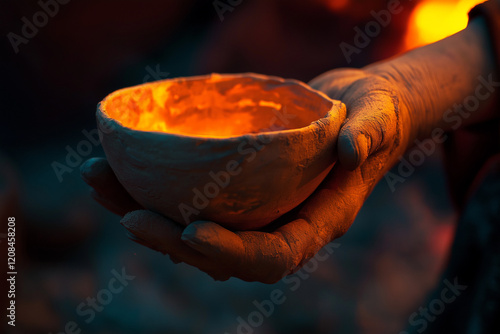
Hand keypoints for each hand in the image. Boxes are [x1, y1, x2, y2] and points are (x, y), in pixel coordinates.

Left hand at [82, 68, 414, 282]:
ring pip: (194, 229)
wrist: (356, 111)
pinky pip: (189, 198)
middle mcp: (279, 223)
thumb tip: (351, 151)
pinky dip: (150, 187)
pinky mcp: (234, 186)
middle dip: (174, 243)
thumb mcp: (380, 119)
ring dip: (144, 213)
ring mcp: (254, 208)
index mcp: (317, 222)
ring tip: (100, 182)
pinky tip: (117, 165)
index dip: (234, 253)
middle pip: (221, 254)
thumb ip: (371, 135)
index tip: (194, 231)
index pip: (273, 257)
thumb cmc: (373, 117)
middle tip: (129, 217)